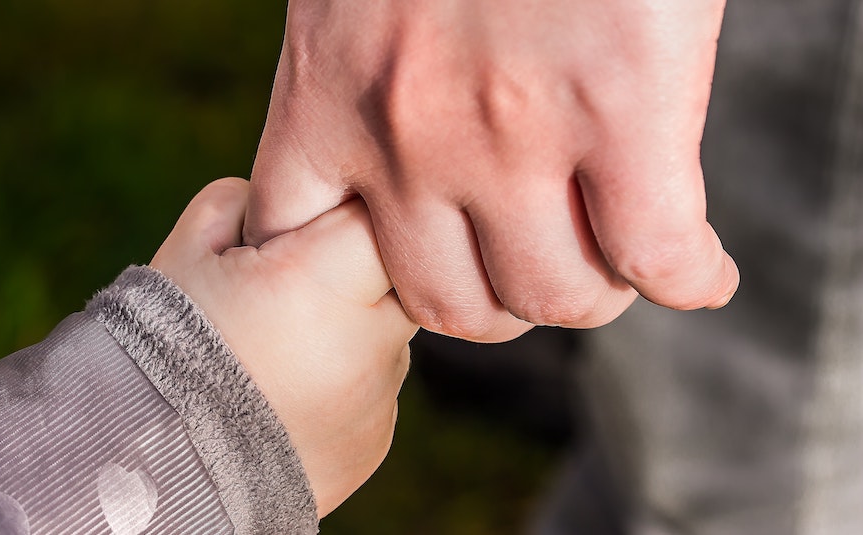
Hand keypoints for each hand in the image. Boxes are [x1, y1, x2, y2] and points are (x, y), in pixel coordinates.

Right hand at [151, 178, 416, 516]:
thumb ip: (244, 204)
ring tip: (277, 351)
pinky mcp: (375, 439)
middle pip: (396, 275)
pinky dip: (341, 382)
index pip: (376, 214)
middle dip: (353, 270)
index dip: (340, 212)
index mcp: (321, 280)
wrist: (154, 469)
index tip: (304, 231)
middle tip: (290, 290)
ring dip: (348, 329)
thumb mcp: (186, 253)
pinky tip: (284, 393)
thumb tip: (283, 201)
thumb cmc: (161, 349)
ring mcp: (377, 396)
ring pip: (386, 334)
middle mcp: (367, 340)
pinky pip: (373, 387)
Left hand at [245, 0, 738, 341]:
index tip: (403, 261)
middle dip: (497, 299)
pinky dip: (689, 279)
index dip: (351, 277)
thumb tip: (400, 138)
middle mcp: (408, 136)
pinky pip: (657, 254)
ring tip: (614, 263)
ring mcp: (511, 134)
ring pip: (550, 297)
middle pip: (447, 303)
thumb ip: (358, 72)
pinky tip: (700, 270)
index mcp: (329, 93)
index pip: (297, 244)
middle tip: (536, 266)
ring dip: (588, 292)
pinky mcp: (620, 109)